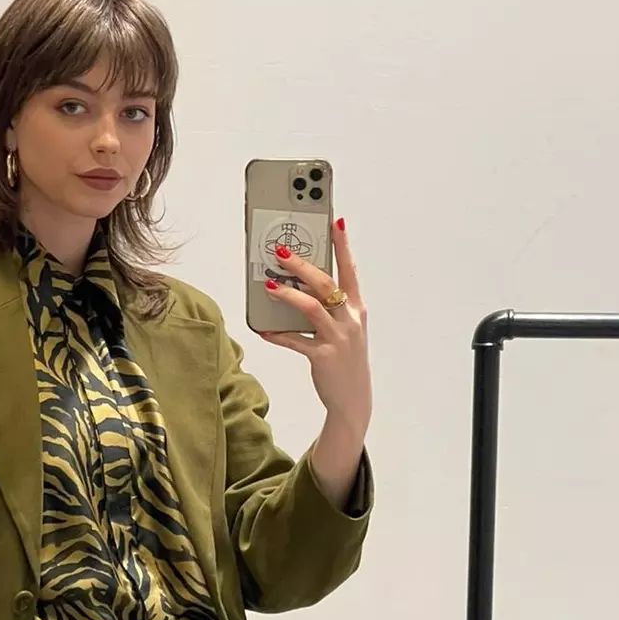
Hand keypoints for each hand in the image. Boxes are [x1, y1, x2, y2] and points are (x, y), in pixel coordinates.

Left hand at [258, 218, 371, 437]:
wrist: (353, 398)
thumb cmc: (344, 359)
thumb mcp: (344, 329)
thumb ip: (327, 308)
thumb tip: (296, 287)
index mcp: (356, 309)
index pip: (350, 270)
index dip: (343, 246)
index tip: (336, 221)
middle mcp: (349, 319)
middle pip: (325, 284)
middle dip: (302, 266)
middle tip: (281, 252)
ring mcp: (338, 338)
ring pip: (311, 308)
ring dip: (288, 295)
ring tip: (269, 286)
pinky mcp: (323, 357)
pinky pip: (296, 341)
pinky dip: (278, 335)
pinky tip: (263, 330)